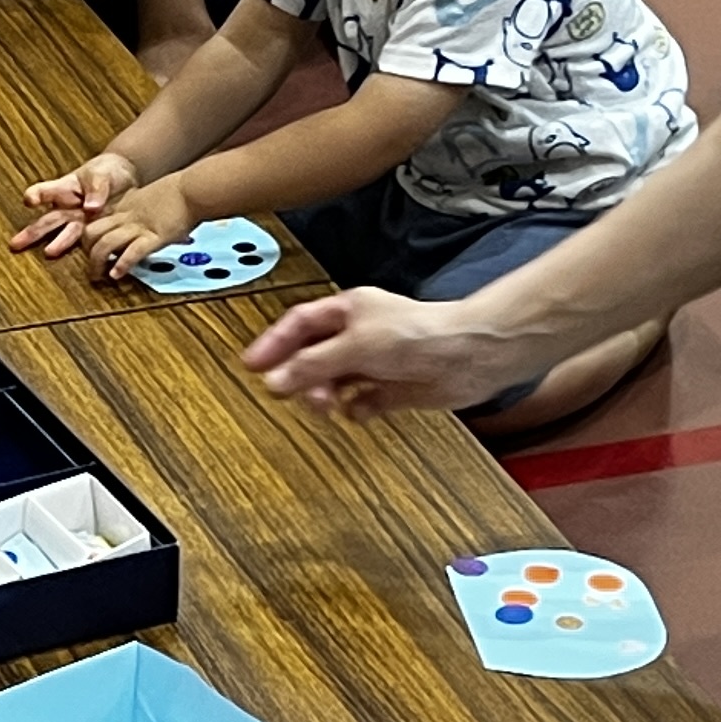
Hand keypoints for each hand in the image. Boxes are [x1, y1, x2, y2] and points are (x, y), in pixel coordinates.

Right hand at [11, 149, 138, 258]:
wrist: (124, 177)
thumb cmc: (107, 171)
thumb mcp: (102, 175)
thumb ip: (97, 190)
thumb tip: (91, 208)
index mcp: (65, 188)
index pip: (45, 191)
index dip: (36, 195)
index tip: (29, 201)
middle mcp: (67, 207)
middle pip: (46, 220)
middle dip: (31, 232)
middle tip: (14, 244)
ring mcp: (79, 220)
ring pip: (63, 234)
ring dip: (55, 244)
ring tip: (48, 253)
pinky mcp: (93, 230)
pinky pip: (86, 242)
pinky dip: (83, 252)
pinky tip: (80, 262)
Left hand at [82, 174, 196, 284]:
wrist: (192, 189)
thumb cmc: (178, 194)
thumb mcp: (149, 200)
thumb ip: (139, 213)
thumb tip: (139, 226)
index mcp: (124, 208)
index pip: (94, 223)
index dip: (88, 240)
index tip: (91, 252)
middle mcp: (127, 217)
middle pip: (91, 233)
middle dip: (87, 253)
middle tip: (92, 268)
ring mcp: (139, 227)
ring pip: (105, 244)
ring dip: (98, 263)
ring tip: (99, 277)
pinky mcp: (155, 236)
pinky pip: (132, 252)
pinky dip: (122, 265)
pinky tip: (117, 274)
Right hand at [242, 286, 535, 416]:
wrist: (469, 355)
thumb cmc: (422, 333)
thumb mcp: (355, 346)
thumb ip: (313, 365)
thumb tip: (278, 380)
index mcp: (346, 311)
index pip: (298, 325)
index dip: (272, 343)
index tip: (251, 364)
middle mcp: (359, 336)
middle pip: (312, 357)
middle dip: (298, 375)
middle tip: (287, 392)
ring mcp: (375, 363)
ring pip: (333, 382)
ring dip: (324, 395)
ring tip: (324, 403)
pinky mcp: (391, 389)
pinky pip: (360, 404)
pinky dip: (354, 410)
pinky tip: (356, 410)